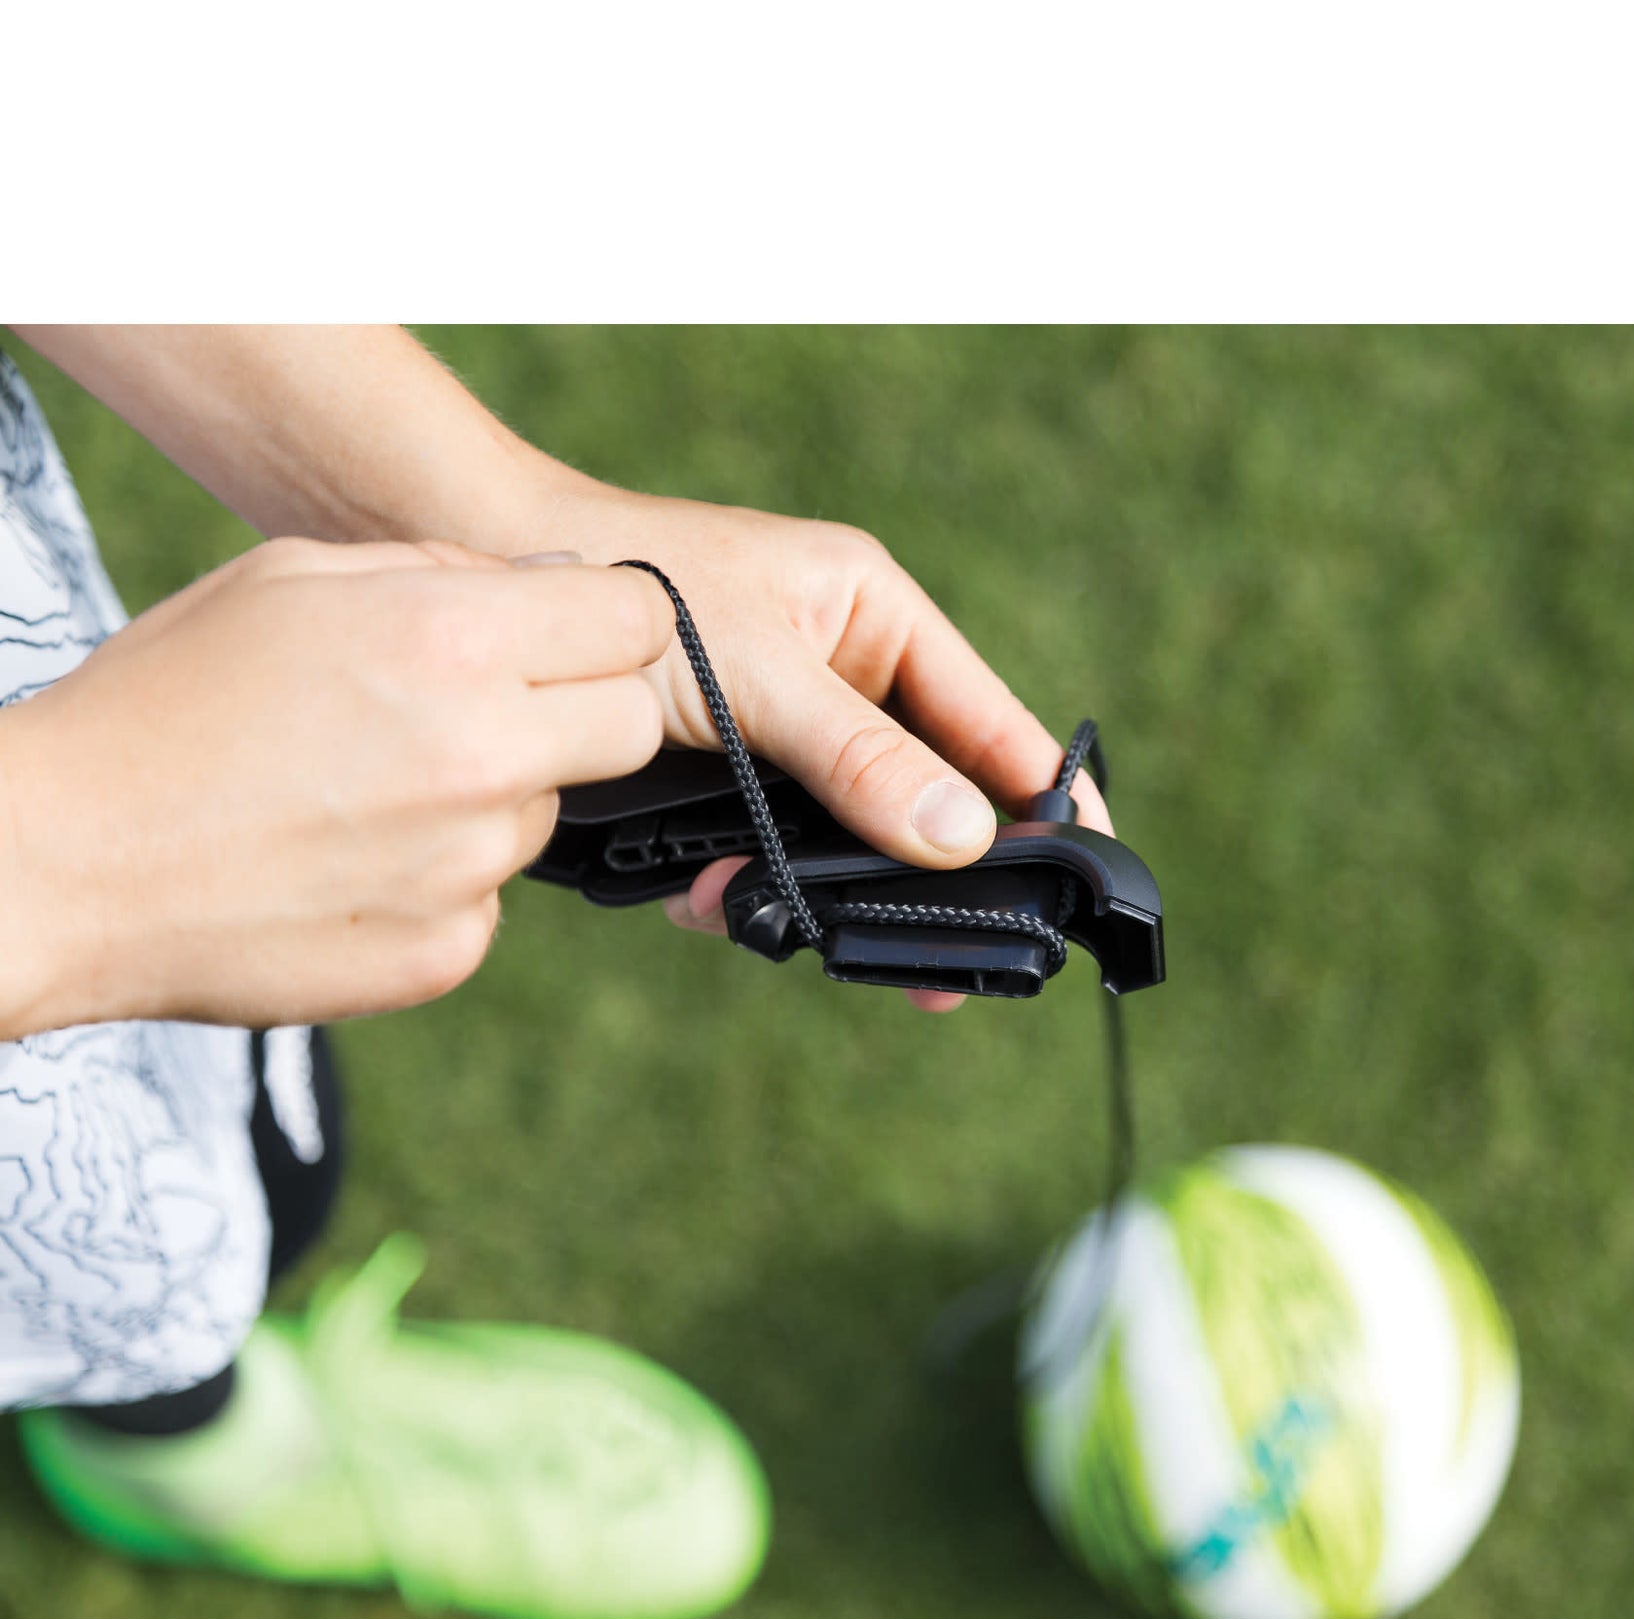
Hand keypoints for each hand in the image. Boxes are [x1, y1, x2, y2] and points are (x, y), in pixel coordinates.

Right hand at [0, 539, 672, 1034]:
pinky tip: (350, 860)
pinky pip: (490, 896)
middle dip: (581, 706)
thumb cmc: (167, 702)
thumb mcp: (292, 579)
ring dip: (493, 795)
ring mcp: (472, 867)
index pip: (638, 620)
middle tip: (491, 707)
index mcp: (453, 641)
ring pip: (547, 812)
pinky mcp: (449, 949)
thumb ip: (443, 574)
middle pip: (631, 726)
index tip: (576, 633)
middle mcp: (485, 756)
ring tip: (370, 789)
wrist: (64, 862)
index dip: (610, 621)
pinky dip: (442, 879)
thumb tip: (549, 587)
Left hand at [530, 486, 1112, 1010]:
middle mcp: (846, 677)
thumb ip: (861, 758)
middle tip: (941, 963)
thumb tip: (966, 838)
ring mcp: (789, 736)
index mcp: (877, 619)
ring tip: (779, 924)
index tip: (1085, 870)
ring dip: (819, 893)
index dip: (1043, 799)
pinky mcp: (729, 782)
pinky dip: (746, 889)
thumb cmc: (634, 589)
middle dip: (921, 878)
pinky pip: (772, 854)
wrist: (493, 584)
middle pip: (928, 798)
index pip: (993, 723)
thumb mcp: (759, 677)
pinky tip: (707, 900)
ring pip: (848, 841)